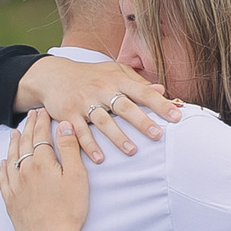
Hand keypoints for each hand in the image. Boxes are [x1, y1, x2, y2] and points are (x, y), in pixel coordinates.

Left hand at [0, 113, 88, 230]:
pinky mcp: (11, 201)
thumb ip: (69, 149)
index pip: (40, 136)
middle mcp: (24, 171)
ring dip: (14, 143)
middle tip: (30, 115)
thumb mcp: (77, 176)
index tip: (42, 111)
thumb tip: (63, 125)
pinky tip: (3, 162)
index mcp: (41, 163)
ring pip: (11, 158)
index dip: (41, 122)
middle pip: (25, 143)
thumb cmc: (69, 210)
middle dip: (29, 127)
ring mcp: (15, 187)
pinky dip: (2, 167)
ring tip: (15, 132)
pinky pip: (3, 179)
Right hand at [23, 57, 179, 162]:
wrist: (55, 75)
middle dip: (141, 121)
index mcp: (117, 79)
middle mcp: (101, 89)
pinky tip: (100, 159)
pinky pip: (80, 132)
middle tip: (158, 135)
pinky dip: (89, 146)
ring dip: (117, 137)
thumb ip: (138, 82)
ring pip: (103, 121)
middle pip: (124, 106)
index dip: (160, 103)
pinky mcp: (69, 114)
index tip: (176, 115)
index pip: (142, 92)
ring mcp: (84, 102)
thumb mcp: (115, 71)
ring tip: (132, 151)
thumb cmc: (92, 75)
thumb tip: (162, 91)